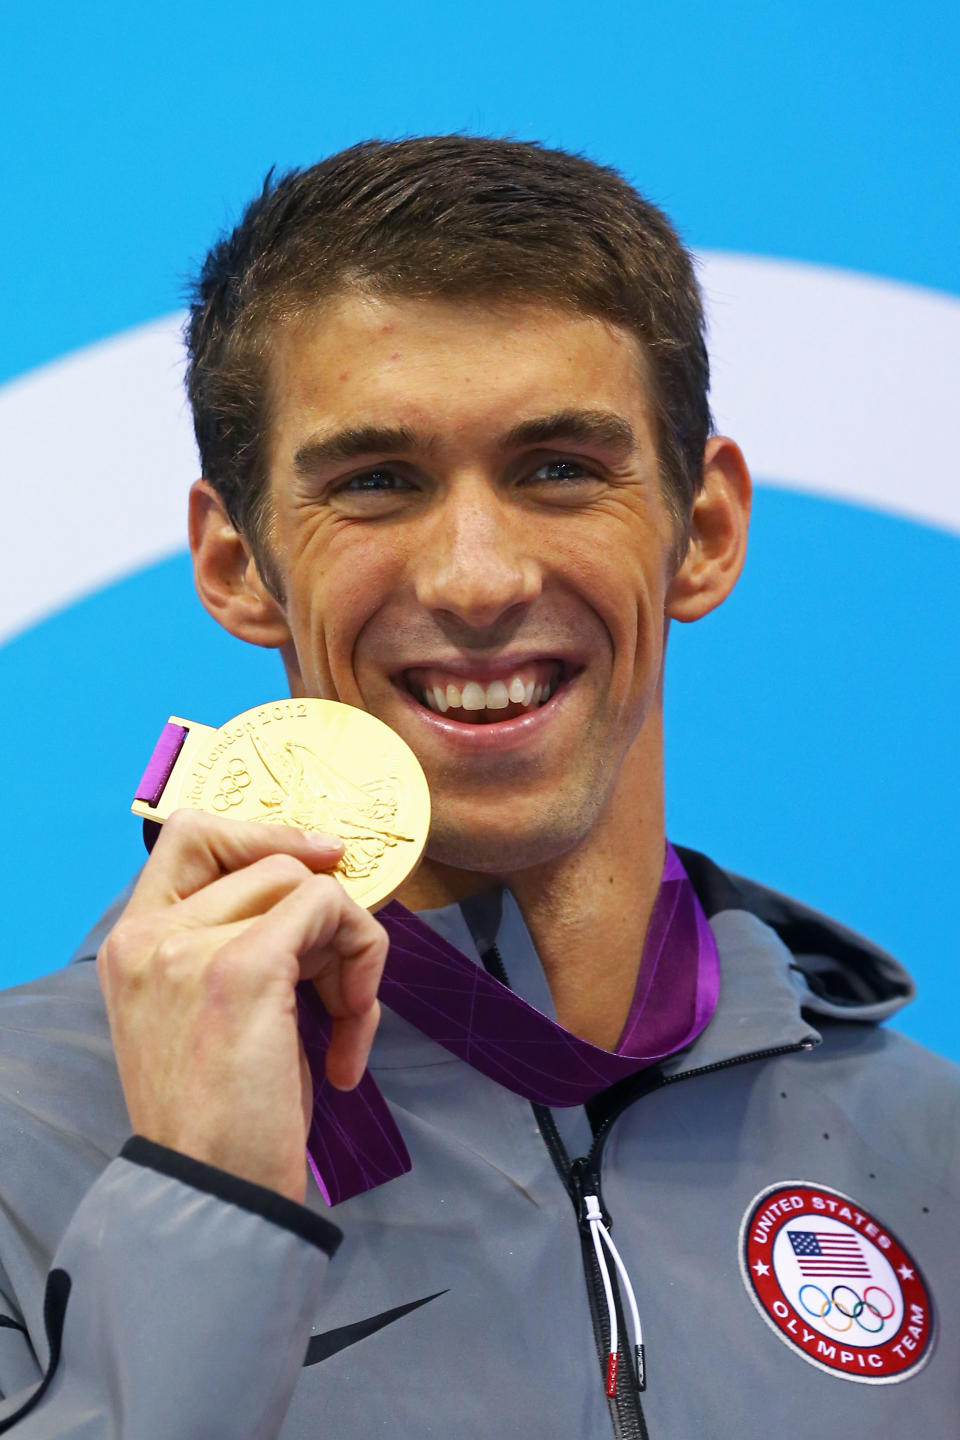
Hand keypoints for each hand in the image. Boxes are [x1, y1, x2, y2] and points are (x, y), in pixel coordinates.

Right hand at [97, 810, 388, 1203]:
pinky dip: (363, 967)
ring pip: (308, 885)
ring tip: (343, 1027)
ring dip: (350, 951)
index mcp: (132, 944)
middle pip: (271, 863)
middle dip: (326, 919)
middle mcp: (150, 935)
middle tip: (338, 992)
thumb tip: (320, 889)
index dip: (263, 834)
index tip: (321, 862)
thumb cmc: (222, 1120)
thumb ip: (237, 943)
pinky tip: (346, 1048)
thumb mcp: (211, 1014)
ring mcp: (192, 946)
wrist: (213, 1196)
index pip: (190, 835)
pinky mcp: (245, 966)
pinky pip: (332, 911)